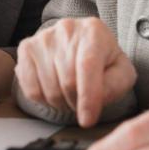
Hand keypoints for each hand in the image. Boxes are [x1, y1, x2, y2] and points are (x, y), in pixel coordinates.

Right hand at [15, 17, 135, 127]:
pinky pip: (31, 89)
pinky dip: (43, 100)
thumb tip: (96, 99)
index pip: (87, 66)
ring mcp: (43, 38)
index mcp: (93, 31)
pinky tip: (53, 91)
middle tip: (83, 102)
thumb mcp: (122, 72)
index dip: (88, 97)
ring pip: (49, 89)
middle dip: (77, 102)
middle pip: (68, 81)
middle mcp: (66, 29)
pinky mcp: (26, 49)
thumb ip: (116, 85)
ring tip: (69, 94)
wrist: (80, 44)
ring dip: (61, 103)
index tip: (88, 120)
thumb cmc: (103, 61)